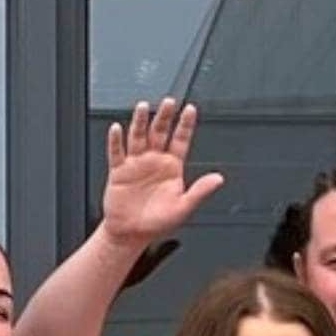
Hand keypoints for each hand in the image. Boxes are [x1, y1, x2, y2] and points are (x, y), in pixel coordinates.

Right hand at [99, 101, 225, 252]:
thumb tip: (219, 179)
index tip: (190, 109)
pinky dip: (116, 141)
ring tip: (142, 108)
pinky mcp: (119, 171)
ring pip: (138, 137)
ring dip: (140, 122)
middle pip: (159, 132)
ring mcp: (136, 163)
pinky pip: (117, 153)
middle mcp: (154, 160)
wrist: (131, 233)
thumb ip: (200, 191)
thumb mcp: (184, 207)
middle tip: (168, 102)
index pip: (181, 140)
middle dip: (164, 117)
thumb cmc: (158, 221)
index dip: (185, 125)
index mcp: (172, 166)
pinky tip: (117, 129)